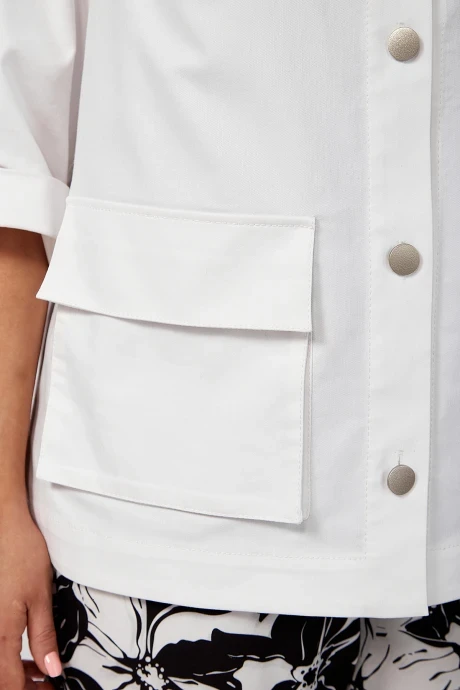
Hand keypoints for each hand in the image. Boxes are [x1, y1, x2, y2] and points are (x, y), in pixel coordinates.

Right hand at [0, 504, 62, 689]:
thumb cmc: (22, 555)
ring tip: (39, 670)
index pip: (9, 683)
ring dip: (15, 673)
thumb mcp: (40, 597)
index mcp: (0, 634)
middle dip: (22, 684)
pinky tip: (25, 652)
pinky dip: (8, 656)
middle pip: (0, 676)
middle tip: (46, 683)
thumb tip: (52, 671)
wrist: (4, 526)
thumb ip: (43, 637)